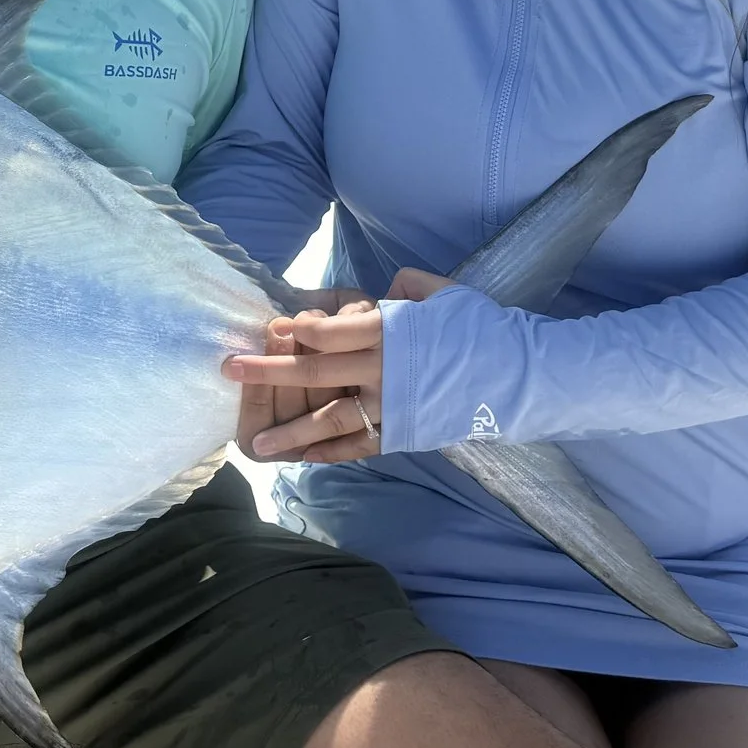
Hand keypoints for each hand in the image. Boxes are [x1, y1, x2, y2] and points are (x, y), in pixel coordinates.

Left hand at [223, 269, 457, 463]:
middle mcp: (383, 369)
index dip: (296, 330)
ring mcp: (392, 407)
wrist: (517, 376)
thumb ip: (405, 289)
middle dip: (269, 371)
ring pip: (331, 419)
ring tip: (255, 443)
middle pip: (316, 371)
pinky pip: (360, 446)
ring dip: (290, 430)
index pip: (331, 330)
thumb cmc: (478, 327)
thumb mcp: (442, 293)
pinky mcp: (403, 433)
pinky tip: (303, 458)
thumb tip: (381, 292)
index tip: (268, 329)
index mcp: (391, 330)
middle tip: (230, 370)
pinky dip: (331, 453)